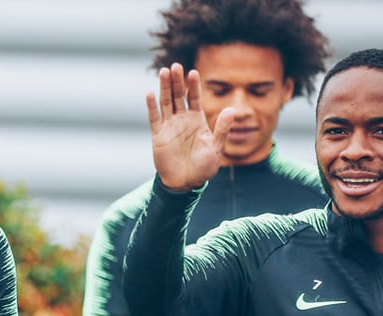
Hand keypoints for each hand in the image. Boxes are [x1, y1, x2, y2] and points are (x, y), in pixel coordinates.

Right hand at [145, 63, 234, 190]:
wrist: (185, 183)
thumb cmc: (203, 167)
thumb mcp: (216, 147)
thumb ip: (222, 128)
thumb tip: (232, 109)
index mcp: (197, 121)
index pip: (194, 98)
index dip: (193, 86)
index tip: (193, 72)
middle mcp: (182, 120)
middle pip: (178, 96)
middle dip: (177, 81)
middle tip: (175, 66)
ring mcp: (169, 126)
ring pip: (166, 102)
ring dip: (164, 88)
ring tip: (164, 72)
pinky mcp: (158, 136)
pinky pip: (154, 118)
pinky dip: (151, 106)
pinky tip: (150, 93)